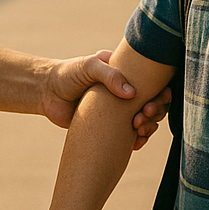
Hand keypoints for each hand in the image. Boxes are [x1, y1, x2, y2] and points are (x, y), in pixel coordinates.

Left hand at [41, 50, 172, 149]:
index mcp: (126, 74)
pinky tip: (136, 143)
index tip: (157, 100)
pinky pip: (131, 136)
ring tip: (138, 129)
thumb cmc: (67, 74)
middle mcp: (126, 92)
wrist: (46, 94)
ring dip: (149, 126)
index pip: (154, 82)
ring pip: (146, 120)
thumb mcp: (89, 66)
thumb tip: (131, 94)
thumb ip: (109, 75)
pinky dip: (138, 140)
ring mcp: (120, 111)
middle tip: (144, 116)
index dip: (162, 93)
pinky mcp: (110, 127)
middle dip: (156, 112)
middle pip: (154, 103)